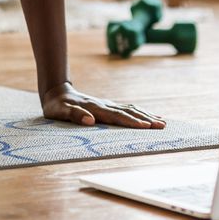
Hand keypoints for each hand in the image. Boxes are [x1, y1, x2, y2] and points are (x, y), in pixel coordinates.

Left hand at [41, 82, 165, 128]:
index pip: (117, 116)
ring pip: (130, 109)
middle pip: (128, 112)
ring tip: (162, 121)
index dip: (132, 122)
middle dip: (146, 119)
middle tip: (162, 125)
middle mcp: (104, 105)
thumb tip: (90, 120)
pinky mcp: (107, 106)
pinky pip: (127, 109)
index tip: (146, 127)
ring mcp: (107, 104)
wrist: (56, 92)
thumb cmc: (57, 106)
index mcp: (95, 108)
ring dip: (146, 115)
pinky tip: (148, 116)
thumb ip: (74, 115)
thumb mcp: (59, 112)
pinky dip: (139, 113)